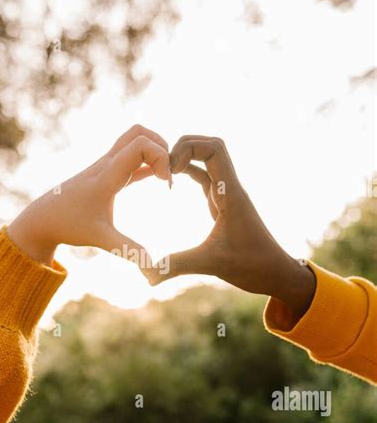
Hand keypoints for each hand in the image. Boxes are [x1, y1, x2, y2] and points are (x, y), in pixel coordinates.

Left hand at [7, 124, 169, 266]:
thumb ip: (129, 251)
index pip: (140, 145)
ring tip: (165, 177)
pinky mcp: (106, 173)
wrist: (43, 219)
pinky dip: (148, 161)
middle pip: (139, 132)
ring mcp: (106, 166)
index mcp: (107, 175)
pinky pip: (131, 156)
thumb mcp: (101, 239)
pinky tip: (157, 178)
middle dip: (162, 147)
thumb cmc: (69, 226)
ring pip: (134, 139)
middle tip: (169, 174)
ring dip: (155, 151)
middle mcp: (107, 163)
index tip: (166, 183)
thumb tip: (152, 270)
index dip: (161, 157)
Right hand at [147, 135, 315, 322]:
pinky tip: (173, 185)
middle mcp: (230, 188)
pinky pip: (205, 178)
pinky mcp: (223, 205)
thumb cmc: (252, 266)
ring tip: (163, 172)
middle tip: (163, 166)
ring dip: (186, 158)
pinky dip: (189, 174)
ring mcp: (227, 195)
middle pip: (210, 146)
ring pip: (208, 161)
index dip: (189, 148)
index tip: (170, 170)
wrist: (275, 273)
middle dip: (184, 146)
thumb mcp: (211, 264)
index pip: (214, 149)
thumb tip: (147, 277)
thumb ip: (177, 266)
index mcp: (230, 194)